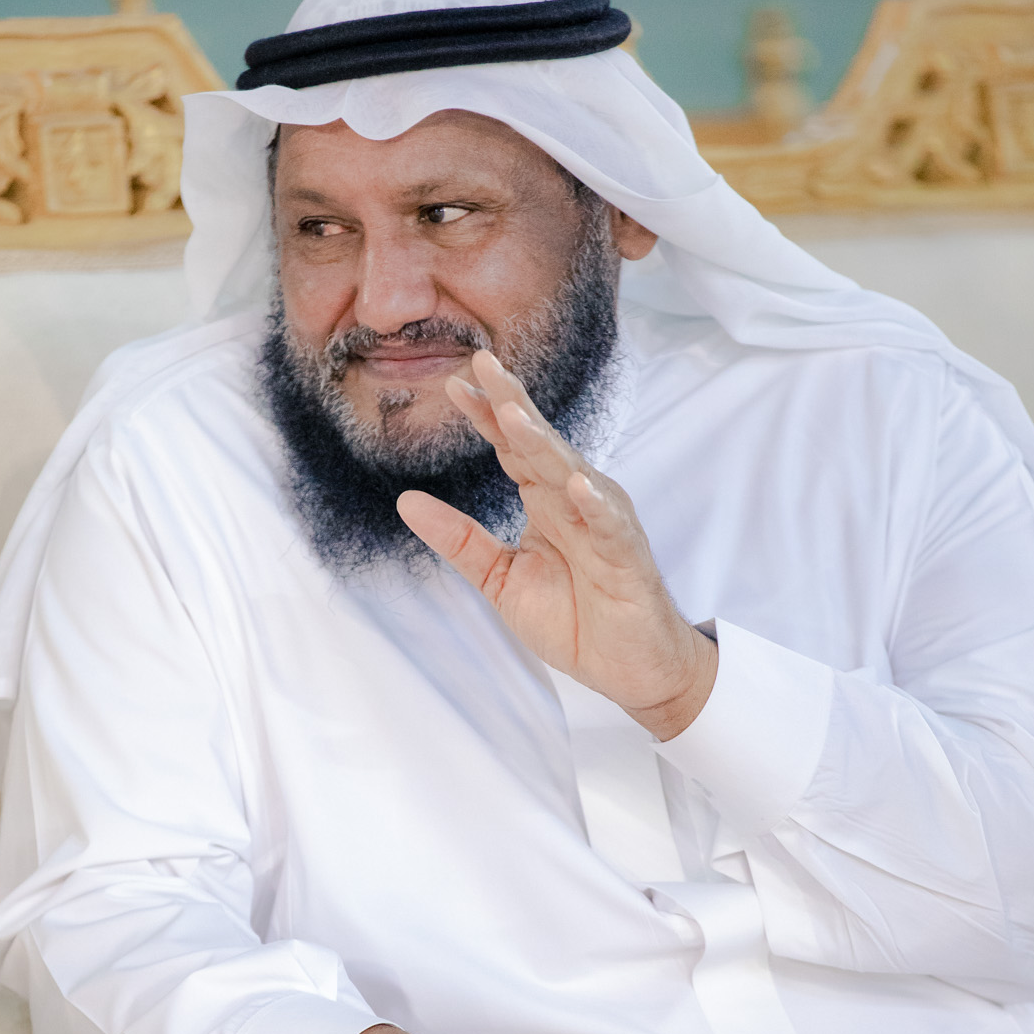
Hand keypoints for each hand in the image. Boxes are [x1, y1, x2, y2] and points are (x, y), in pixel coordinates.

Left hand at [397, 350, 716, 740]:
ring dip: (544, 443)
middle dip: (512, 403)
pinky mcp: (626, 555)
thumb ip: (459, 539)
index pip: (511, 447)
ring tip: (514, 413)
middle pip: (539, 443)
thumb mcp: (500, 578)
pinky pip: (609, 524)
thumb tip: (405, 501)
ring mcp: (603, 523)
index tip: (454, 384)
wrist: (628, 668)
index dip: (485, 415)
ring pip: (570, 473)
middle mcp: (574, 500)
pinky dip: (594, 503)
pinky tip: (576, 484)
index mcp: (544, 501)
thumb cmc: (574, 618)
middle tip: (484, 364)